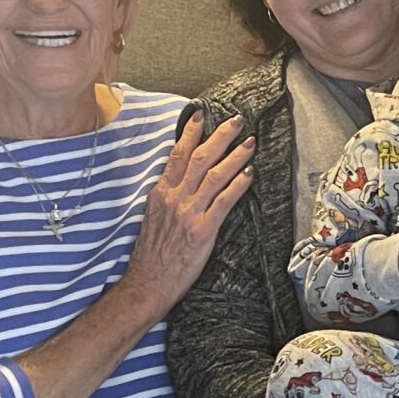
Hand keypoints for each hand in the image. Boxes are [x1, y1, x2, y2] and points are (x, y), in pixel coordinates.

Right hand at [122, 113, 253, 313]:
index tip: (201, 115)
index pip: (177, 155)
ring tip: (250, 143)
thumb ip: (166, 197)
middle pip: (200, 158)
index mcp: (160, 193)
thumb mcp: (153, 217)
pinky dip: (237, 185)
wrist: (148, 282)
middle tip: (236, 121)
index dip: (191, 133)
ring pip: (215, 176)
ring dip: (235, 156)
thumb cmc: (152, 254)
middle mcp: (174, 198)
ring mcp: (188, 213)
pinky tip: (249, 174)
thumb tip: (180, 181)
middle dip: (220, 136)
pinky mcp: (202, 230)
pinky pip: (223, 201)